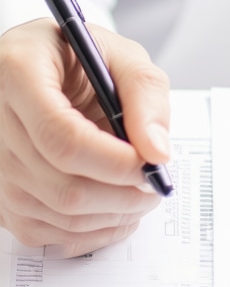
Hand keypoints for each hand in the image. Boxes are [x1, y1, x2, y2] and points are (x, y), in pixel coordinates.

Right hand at [0, 19, 170, 257]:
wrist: (49, 67)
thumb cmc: (84, 57)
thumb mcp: (123, 56)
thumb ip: (146, 95)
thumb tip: (157, 152)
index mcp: (19, 72)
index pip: (62, 136)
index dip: (113, 160)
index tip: (150, 165)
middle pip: (59, 182)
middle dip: (121, 194)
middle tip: (155, 185)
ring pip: (53, 212)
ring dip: (110, 215)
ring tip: (141, 194)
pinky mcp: (2, 190)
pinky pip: (42, 229)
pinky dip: (89, 230)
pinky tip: (114, 210)